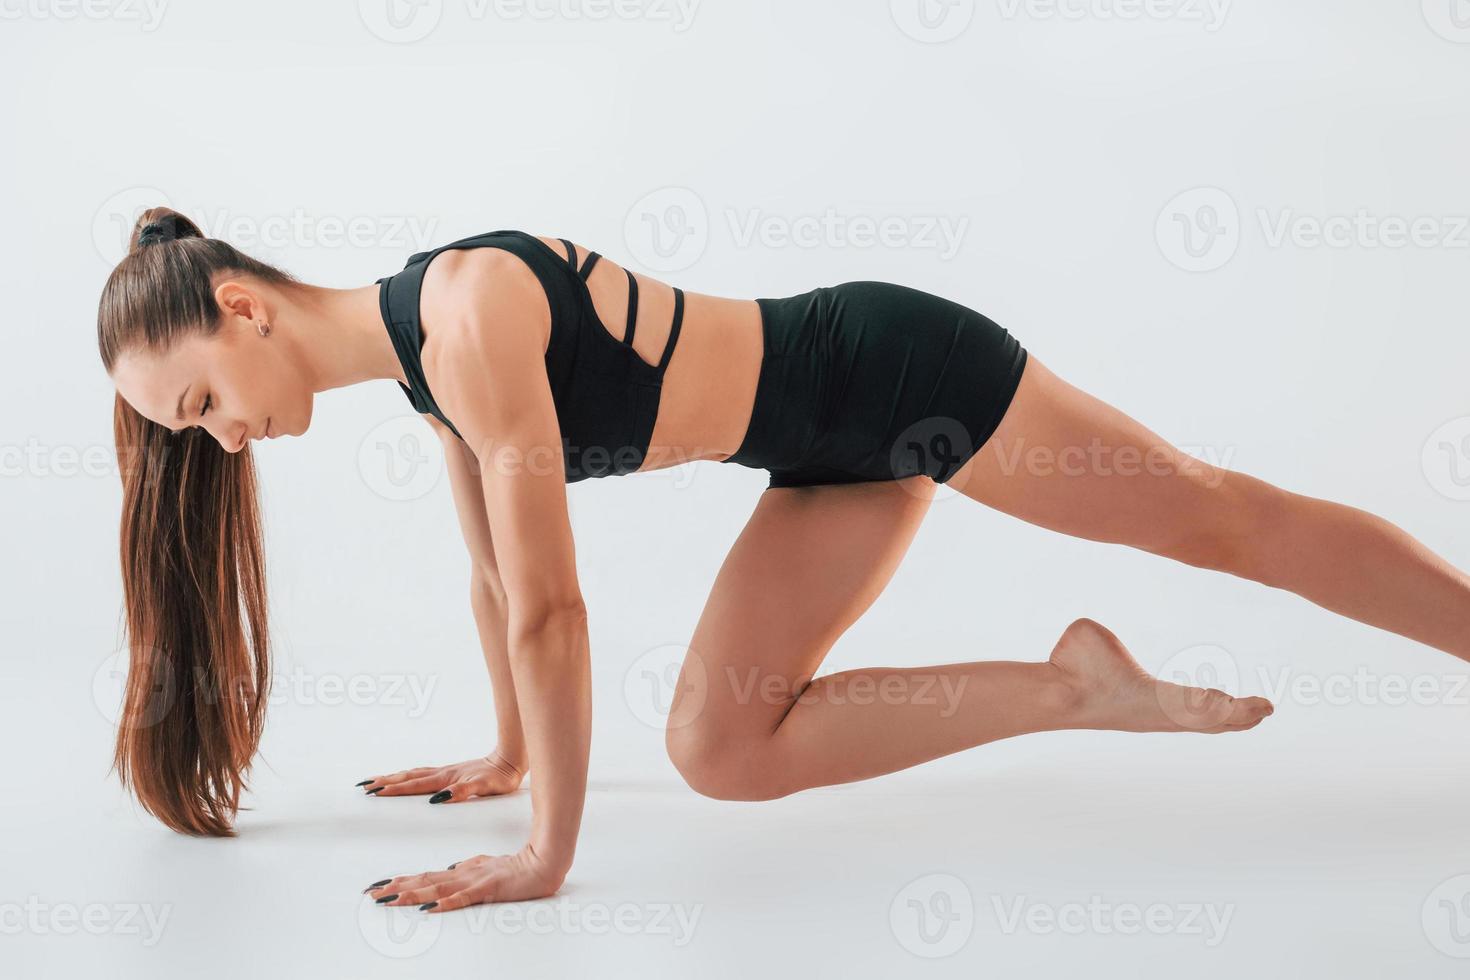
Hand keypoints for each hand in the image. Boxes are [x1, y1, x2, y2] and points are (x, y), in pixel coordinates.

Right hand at [356, 749, 525, 803]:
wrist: (511, 760)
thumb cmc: (499, 777)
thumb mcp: (483, 787)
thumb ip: (462, 792)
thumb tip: (438, 799)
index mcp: (446, 779)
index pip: (415, 785)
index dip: (394, 789)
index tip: (374, 791)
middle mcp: (443, 774)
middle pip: (408, 777)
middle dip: (386, 782)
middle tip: (364, 785)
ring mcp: (446, 772)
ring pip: (414, 774)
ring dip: (394, 778)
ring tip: (377, 781)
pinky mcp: (452, 773)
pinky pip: (423, 775)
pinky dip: (410, 777)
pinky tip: (408, 779)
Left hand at [364, 845, 566, 911]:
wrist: (545, 862)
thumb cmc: (519, 866)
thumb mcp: (488, 866)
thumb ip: (469, 867)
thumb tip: (449, 869)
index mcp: (462, 871)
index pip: (427, 877)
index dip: (403, 881)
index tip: (380, 885)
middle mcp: (464, 874)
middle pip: (425, 882)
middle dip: (398, 888)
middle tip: (372, 893)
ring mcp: (476, 881)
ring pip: (439, 889)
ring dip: (413, 894)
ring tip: (391, 899)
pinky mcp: (490, 888)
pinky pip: (464, 898)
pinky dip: (446, 903)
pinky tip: (430, 908)